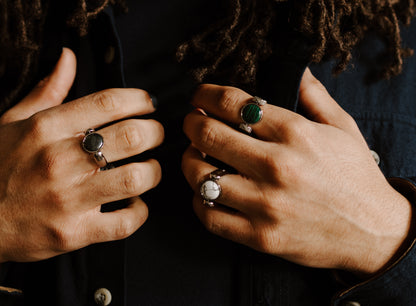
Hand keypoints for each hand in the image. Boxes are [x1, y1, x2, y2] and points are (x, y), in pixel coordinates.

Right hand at [0, 48, 162, 280]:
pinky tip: (135, 202)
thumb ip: (47, 90)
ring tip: (149, 168)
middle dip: (155, 132)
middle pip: (130, 136)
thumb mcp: (13, 122)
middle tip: (155, 134)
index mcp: (45, 128)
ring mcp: (67, 200)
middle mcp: (58, 161)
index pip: (108, 102)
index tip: (149, 103)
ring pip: (134, 179)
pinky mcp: (73, 234)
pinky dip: (139, 212)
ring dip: (153, 172)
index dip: (139, 99)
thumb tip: (69, 57)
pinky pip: (124, 223)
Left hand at [182, 69, 411, 275]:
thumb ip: (314, 96)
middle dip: (191, 123)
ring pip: (200, 177)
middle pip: (208, 135)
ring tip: (195, 155)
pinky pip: (209, 217)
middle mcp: (276, 167)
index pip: (234, 104)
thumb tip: (294, 70)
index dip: (206, 95)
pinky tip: (206, 191)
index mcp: (295, 134)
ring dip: (189, 161)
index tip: (200, 97)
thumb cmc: (356, 178)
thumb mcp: (342, 128)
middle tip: (192, 122)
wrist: (374, 233)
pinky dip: (199, 201)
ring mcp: (265, 205)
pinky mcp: (259, 236)